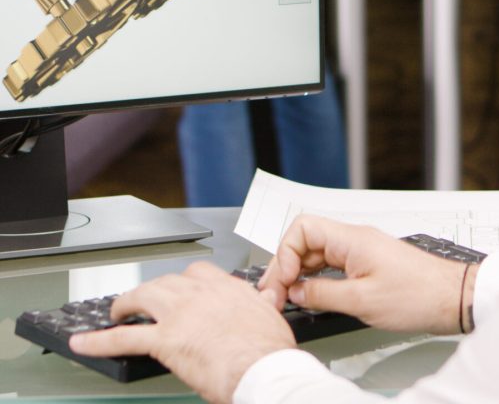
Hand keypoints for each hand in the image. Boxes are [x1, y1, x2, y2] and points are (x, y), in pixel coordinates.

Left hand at [69, 261, 295, 403]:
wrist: (263, 367)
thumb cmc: (270, 350)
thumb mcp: (272, 316)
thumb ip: (263, 304)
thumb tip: (267, 301)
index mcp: (227, 287)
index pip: (198, 273)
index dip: (184, 282)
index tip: (181, 290)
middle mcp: (201, 293)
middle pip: (167, 281)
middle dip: (152, 291)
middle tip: (143, 302)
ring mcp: (180, 313)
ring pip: (143, 298)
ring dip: (126, 304)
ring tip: (116, 313)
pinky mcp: (165, 340)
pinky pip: (123, 337)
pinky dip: (98, 339)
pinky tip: (83, 341)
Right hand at [261, 215, 467, 334]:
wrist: (451, 297)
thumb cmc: (418, 295)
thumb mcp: (362, 302)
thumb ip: (323, 295)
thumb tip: (296, 292)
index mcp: (352, 239)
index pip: (303, 229)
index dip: (285, 255)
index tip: (283, 283)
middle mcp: (355, 239)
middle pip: (307, 241)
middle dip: (288, 267)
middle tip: (278, 296)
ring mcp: (362, 250)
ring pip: (319, 254)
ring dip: (302, 275)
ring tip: (292, 299)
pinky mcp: (369, 264)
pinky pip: (333, 265)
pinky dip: (319, 280)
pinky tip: (316, 297)